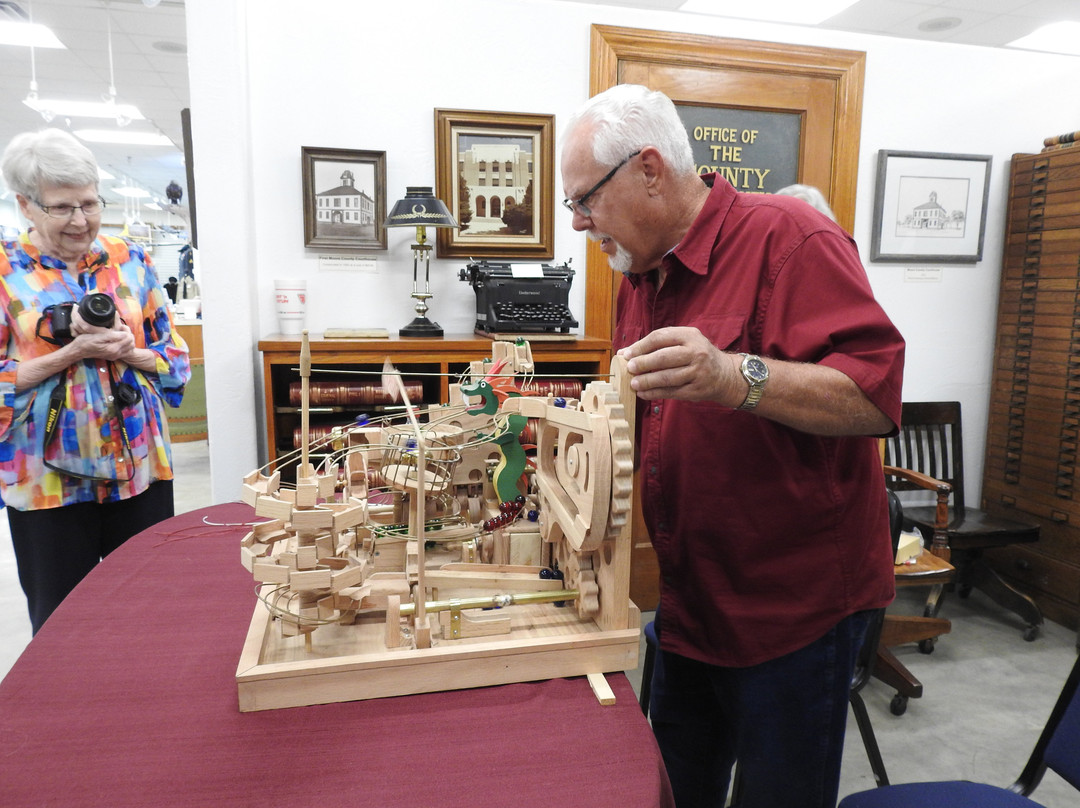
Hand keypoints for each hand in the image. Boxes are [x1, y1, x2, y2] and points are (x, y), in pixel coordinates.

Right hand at [69, 309, 135, 361]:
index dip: (126, 330)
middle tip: (121, 328)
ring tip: (120, 333)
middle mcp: (115, 354)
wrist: (79, 350)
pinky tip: (118, 339)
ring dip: (128, 339)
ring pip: (130, 347)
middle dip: (129, 334)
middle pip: (131, 343)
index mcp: (113, 348)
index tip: (121, 326)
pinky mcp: (113, 357)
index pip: (129, 338)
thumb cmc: (85, 341)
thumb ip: (112, 336)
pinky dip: (125, 344)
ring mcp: (115, 356)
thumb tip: (125, 334)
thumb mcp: (97, 336)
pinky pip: (126, 351)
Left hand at [617, 326, 744, 404]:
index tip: (627, 354)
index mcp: (690, 335)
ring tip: (634, 383)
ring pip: (667, 377)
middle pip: (664, 357)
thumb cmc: (696, 355)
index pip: (660, 337)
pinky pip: (672, 392)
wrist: (724, 374)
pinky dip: (655, 393)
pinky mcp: (697, 389)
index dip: (641, 346)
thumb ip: (656, 345)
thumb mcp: (683, 342)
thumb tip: (624, 353)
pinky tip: (644, 393)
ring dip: (647, 381)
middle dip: (643, 363)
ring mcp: (698, 372)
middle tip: (630, 368)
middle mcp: (696, 352)